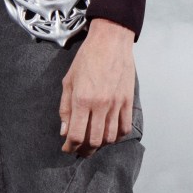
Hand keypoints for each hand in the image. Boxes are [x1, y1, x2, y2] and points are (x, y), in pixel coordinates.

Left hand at [59, 18, 134, 155]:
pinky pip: (125, 127)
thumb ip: (65, 108)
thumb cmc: (87, 58)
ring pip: (111, 137)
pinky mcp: (128, 101)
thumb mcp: (68, 81)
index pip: (76, 135)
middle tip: (79, 151)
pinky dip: (118, 136)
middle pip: (94, 141)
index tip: (67, 149)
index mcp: (82, 100)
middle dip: (85, 151)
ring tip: (93, 144)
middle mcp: (100, 105)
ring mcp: (116, 104)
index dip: (70, 147)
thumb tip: (64, 131)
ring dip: (101, 145)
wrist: (111, 42)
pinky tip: (110, 135)